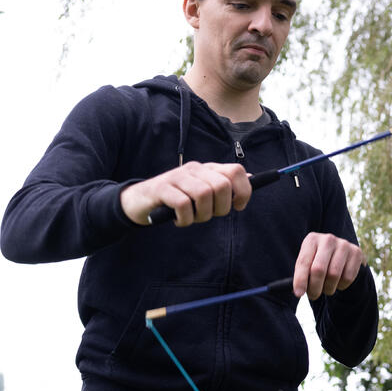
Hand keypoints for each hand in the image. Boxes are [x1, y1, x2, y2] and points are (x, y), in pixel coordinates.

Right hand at [120, 162, 251, 226]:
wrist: (139, 201)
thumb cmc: (174, 200)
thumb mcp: (200, 191)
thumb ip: (223, 184)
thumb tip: (252, 178)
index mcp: (206, 169)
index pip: (236, 171)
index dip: (243, 191)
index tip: (238, 206)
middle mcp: (194, 169)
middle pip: (222, 186)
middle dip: (220, 208)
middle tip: (208, 215)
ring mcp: (177, 177)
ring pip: (204, 195)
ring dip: (201, 215)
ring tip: (191, 218)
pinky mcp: (162, 188)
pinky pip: (183, 205)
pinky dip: (185, 219)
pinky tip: (179, 221)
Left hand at [293, 232, 365, 299]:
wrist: (341, 255)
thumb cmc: (319, 261)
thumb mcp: (308, 264)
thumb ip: (302, 275)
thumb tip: (298, 292)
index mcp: (311, 240)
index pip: (303, 262)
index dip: (300, 279)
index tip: (298, 293)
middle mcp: (328, 239)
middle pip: (319, 269)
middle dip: (314, 287)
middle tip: (313, 296)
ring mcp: (344, 245)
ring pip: (334, 275)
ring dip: (328, 288)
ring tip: (326, 288)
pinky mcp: (356, 252)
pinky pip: (348, 277)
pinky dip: (342, 285)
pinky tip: (338, 282)